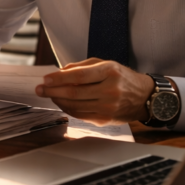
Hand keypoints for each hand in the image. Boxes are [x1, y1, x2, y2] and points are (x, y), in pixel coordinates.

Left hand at [35, 59, 154, 124]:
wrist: (145, 97)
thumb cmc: (122, 78)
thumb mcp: (106, 64)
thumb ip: (82, 66)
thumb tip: (59, 72)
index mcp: (110, 72)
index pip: (79, 76)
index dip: (59, 79)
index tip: (45, 79)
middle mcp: (110, 90)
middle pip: (74, 93)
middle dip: (52, 91)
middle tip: (40, 89)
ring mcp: (108, 107)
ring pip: (75, 106)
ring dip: (57, 101)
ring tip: (48, 95)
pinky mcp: (105, 120)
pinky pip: (80, 115)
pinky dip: (67, 109)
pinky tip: (60, 103)